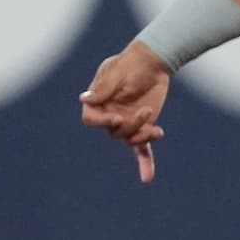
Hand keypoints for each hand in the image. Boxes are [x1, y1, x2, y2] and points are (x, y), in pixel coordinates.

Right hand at [79, 43, 172, 182]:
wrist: (154, 61)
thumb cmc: (131, 63)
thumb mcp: (115, 72)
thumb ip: (103, 88)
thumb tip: (84, 99)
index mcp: (97, 103)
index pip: (91, 120)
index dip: (103, 122)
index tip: (118, 117)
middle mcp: (109, 115)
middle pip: (114, 132)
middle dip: (130, 126)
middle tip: (145, 111)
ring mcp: (126, 122)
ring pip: (130, 139)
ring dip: (143, 135)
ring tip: (156, 128)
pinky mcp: (143, 125)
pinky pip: (141, 148)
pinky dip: (145, 162)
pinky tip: (147, 178)